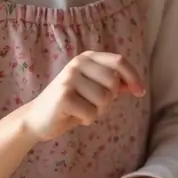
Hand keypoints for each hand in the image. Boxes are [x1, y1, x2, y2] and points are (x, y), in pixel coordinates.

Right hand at [22, 51, 144, 142]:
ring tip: (82, 110)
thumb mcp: (93, 89)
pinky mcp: (64, 96)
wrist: (37, 119)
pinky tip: (73, 116)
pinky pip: (92, 113)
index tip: (140, 92)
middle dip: (109, 99)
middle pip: (114, 82)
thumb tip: (135, 85)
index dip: (133, 77)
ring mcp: (69, 78)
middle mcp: (78, 63)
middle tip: (93, 105)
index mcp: (87, 58)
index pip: (119, 61)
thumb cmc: (71, 104)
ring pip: (104, 99)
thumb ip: (112, 84)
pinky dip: (87, 120)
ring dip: (97, 112)